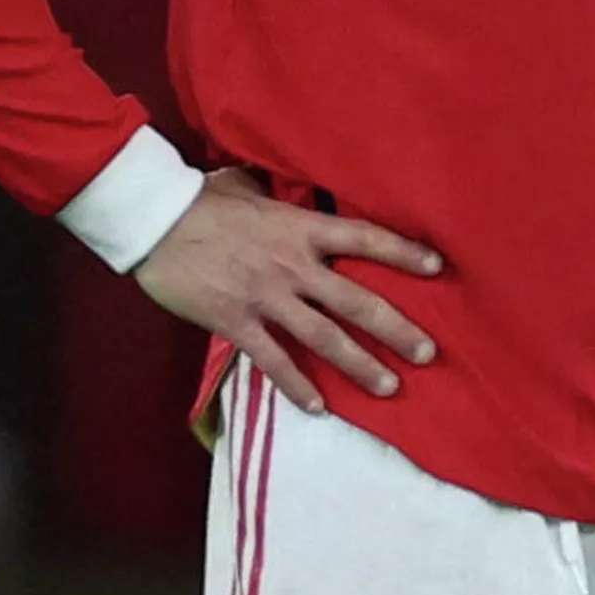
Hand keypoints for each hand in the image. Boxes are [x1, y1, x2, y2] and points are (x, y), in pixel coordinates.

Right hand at [133, 167, 443, 414]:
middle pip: (356, 300)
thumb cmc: (203, 199)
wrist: (157, 222)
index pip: (365, 239)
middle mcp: (293, 265)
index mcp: (301, 228)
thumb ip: (278, 198)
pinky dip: (297, 386)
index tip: (437, 267)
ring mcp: (267, 298)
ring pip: (324, 338)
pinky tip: (318, 408)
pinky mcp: (237, 323)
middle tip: (427, 352)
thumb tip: (288, 193)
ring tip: (389, 386)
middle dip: (396, 328)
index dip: (403, 252)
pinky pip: (274, 361)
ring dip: (359, 365)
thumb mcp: (250, 187)